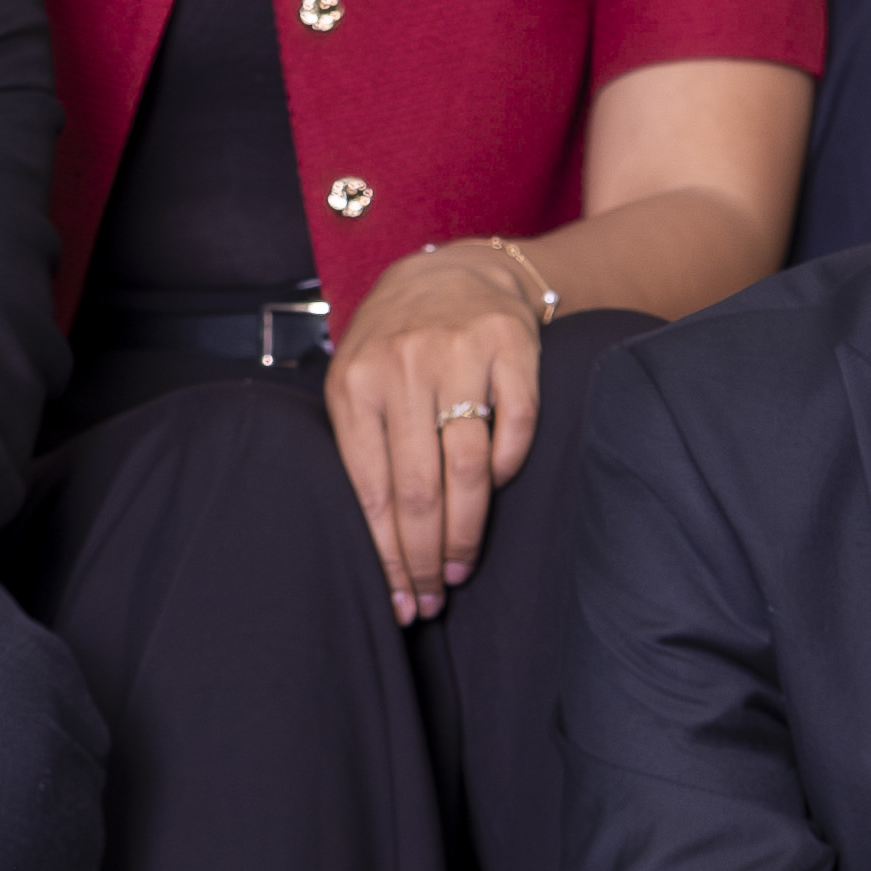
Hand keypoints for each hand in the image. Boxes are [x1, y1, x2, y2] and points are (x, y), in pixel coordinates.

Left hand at [324, 247, 545, 620]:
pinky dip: (507, 470)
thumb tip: (378, 546)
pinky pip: (515, 428)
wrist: (455, 272)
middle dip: (424, 557)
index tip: (398, 598)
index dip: (386, 554)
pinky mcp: (511, 346)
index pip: (369, 490)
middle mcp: (404, 366)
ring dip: (466, 531)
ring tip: (460, 568)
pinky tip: (495, 494)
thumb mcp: (359, 382)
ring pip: (467, 468)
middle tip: (431, 598)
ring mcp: (459, 354)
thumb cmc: (398, 344)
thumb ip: (360, 447)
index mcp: (355, 383)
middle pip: (419, 489)